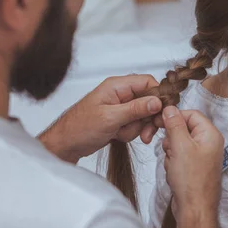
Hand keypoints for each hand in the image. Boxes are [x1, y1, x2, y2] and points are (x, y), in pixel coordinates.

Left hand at [40, 75, 162, 162]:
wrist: (65, 145)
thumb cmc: (79, 128)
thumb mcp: (110, 118)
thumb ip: (135, 109)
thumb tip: (157, 101)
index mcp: (117, 86)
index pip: (147, 82)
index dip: (158, 97)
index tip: (161, 113)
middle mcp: (120, 93)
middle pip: (149, 100)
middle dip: (147, 118)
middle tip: (146, 133)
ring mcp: (120, 107)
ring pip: (143, 115)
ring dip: (136, 128)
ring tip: (121, 134)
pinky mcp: (119, 119)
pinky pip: (135, 124)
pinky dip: (130, 133)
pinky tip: (118, 136)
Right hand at [161, 106, 223, 218]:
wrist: (194, 209)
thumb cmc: (191, 179)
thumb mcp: (179, 146)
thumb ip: (174, 124)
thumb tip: (169, 109)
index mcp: (210, 134)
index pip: (191, 114)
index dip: (175, 116)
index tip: (159, 122)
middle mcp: (209, 143)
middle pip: (184, 128)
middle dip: (171, 137)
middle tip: (167, 148)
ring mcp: (202, 156)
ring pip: (179, 142)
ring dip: (170, 151)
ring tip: (172, 163)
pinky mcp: (194, 167)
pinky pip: (179, 156)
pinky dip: (172, 161)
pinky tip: (173, 172)